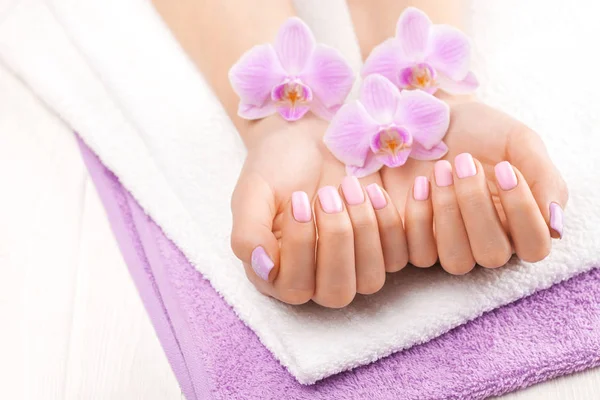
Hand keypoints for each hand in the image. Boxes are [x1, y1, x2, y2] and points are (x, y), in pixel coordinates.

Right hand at [230, 116, 407, 307]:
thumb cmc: (277, 166)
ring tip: (350, 186)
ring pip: (370, 280)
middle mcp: (314, 279)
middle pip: (336, 292)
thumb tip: (263, 269)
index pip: (295, 287)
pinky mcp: (381, 250)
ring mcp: (351, 268)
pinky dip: (389, 223)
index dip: (302, 246)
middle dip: (337, 239)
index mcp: (276, 272)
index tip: (299, 198)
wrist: (309, 136)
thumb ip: (247, 233)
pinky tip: (374, 189)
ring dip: (364, 230)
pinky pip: (398, 257)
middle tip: (329, 193)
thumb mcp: (253, 192)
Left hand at [381, 98, 568, 273]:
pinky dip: (418, 217)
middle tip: (464, 161)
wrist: (430, 117)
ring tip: (440, 169)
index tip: (505, 168)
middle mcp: (487, 241)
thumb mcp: (519, 142)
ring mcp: (450, 245)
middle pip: (492, 255)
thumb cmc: (480, 132)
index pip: (534, 246)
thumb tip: (556, 225)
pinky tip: (419, 183)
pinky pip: (419, 253)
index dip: (522, 212)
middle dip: (476, 205)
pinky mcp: (416, 241)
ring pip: (456, 260)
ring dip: (447, 212)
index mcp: (519, 221)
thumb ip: (543, 178)